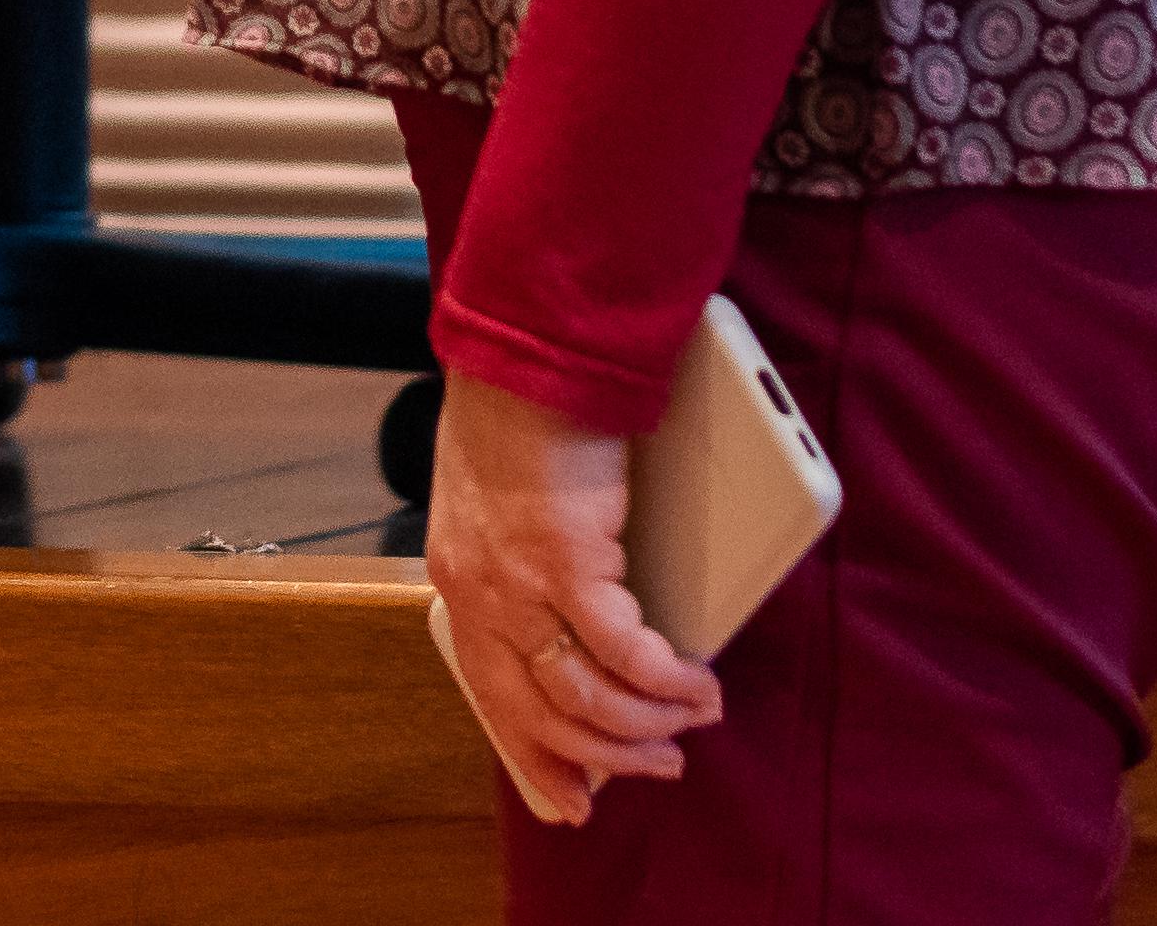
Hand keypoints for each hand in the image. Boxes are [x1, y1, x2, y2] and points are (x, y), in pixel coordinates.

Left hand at [425, 369, 721, 822]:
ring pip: (587, 696)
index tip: (573, 800)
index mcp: (462, 583)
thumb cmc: (521, 415)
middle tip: (659, 764)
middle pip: (544, 713)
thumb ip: (525, 568)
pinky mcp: (571, 563)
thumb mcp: (500, 508)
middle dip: (608, 754)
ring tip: (692, 720)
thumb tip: (574, 629)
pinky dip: (665, 680)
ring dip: (647, 724)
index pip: (493, 698)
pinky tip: (694, 684)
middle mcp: (482, 595)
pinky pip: (625, 652)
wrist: (529, 355)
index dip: (536, 757)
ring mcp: (522, 584)